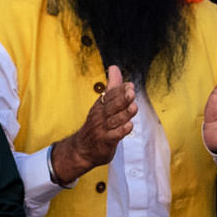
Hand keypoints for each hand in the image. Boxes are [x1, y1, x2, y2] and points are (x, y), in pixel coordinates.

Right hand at [50, 68, 136, 182]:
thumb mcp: (103, 104)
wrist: (82, 149)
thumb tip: (114, 67)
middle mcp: (101, 116)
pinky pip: (114, 136)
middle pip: (112, 106)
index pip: (110, 96)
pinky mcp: (105, 141)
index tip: (130, 86)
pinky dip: (121, 131)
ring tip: (134, 107)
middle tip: (131, 93)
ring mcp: (103, 129)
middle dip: (122, 99)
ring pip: (115, 120)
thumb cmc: (97, 124)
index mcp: (101, 106)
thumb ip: (112, 86)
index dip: (120, 91)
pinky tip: (129, 126)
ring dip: (125, 114)